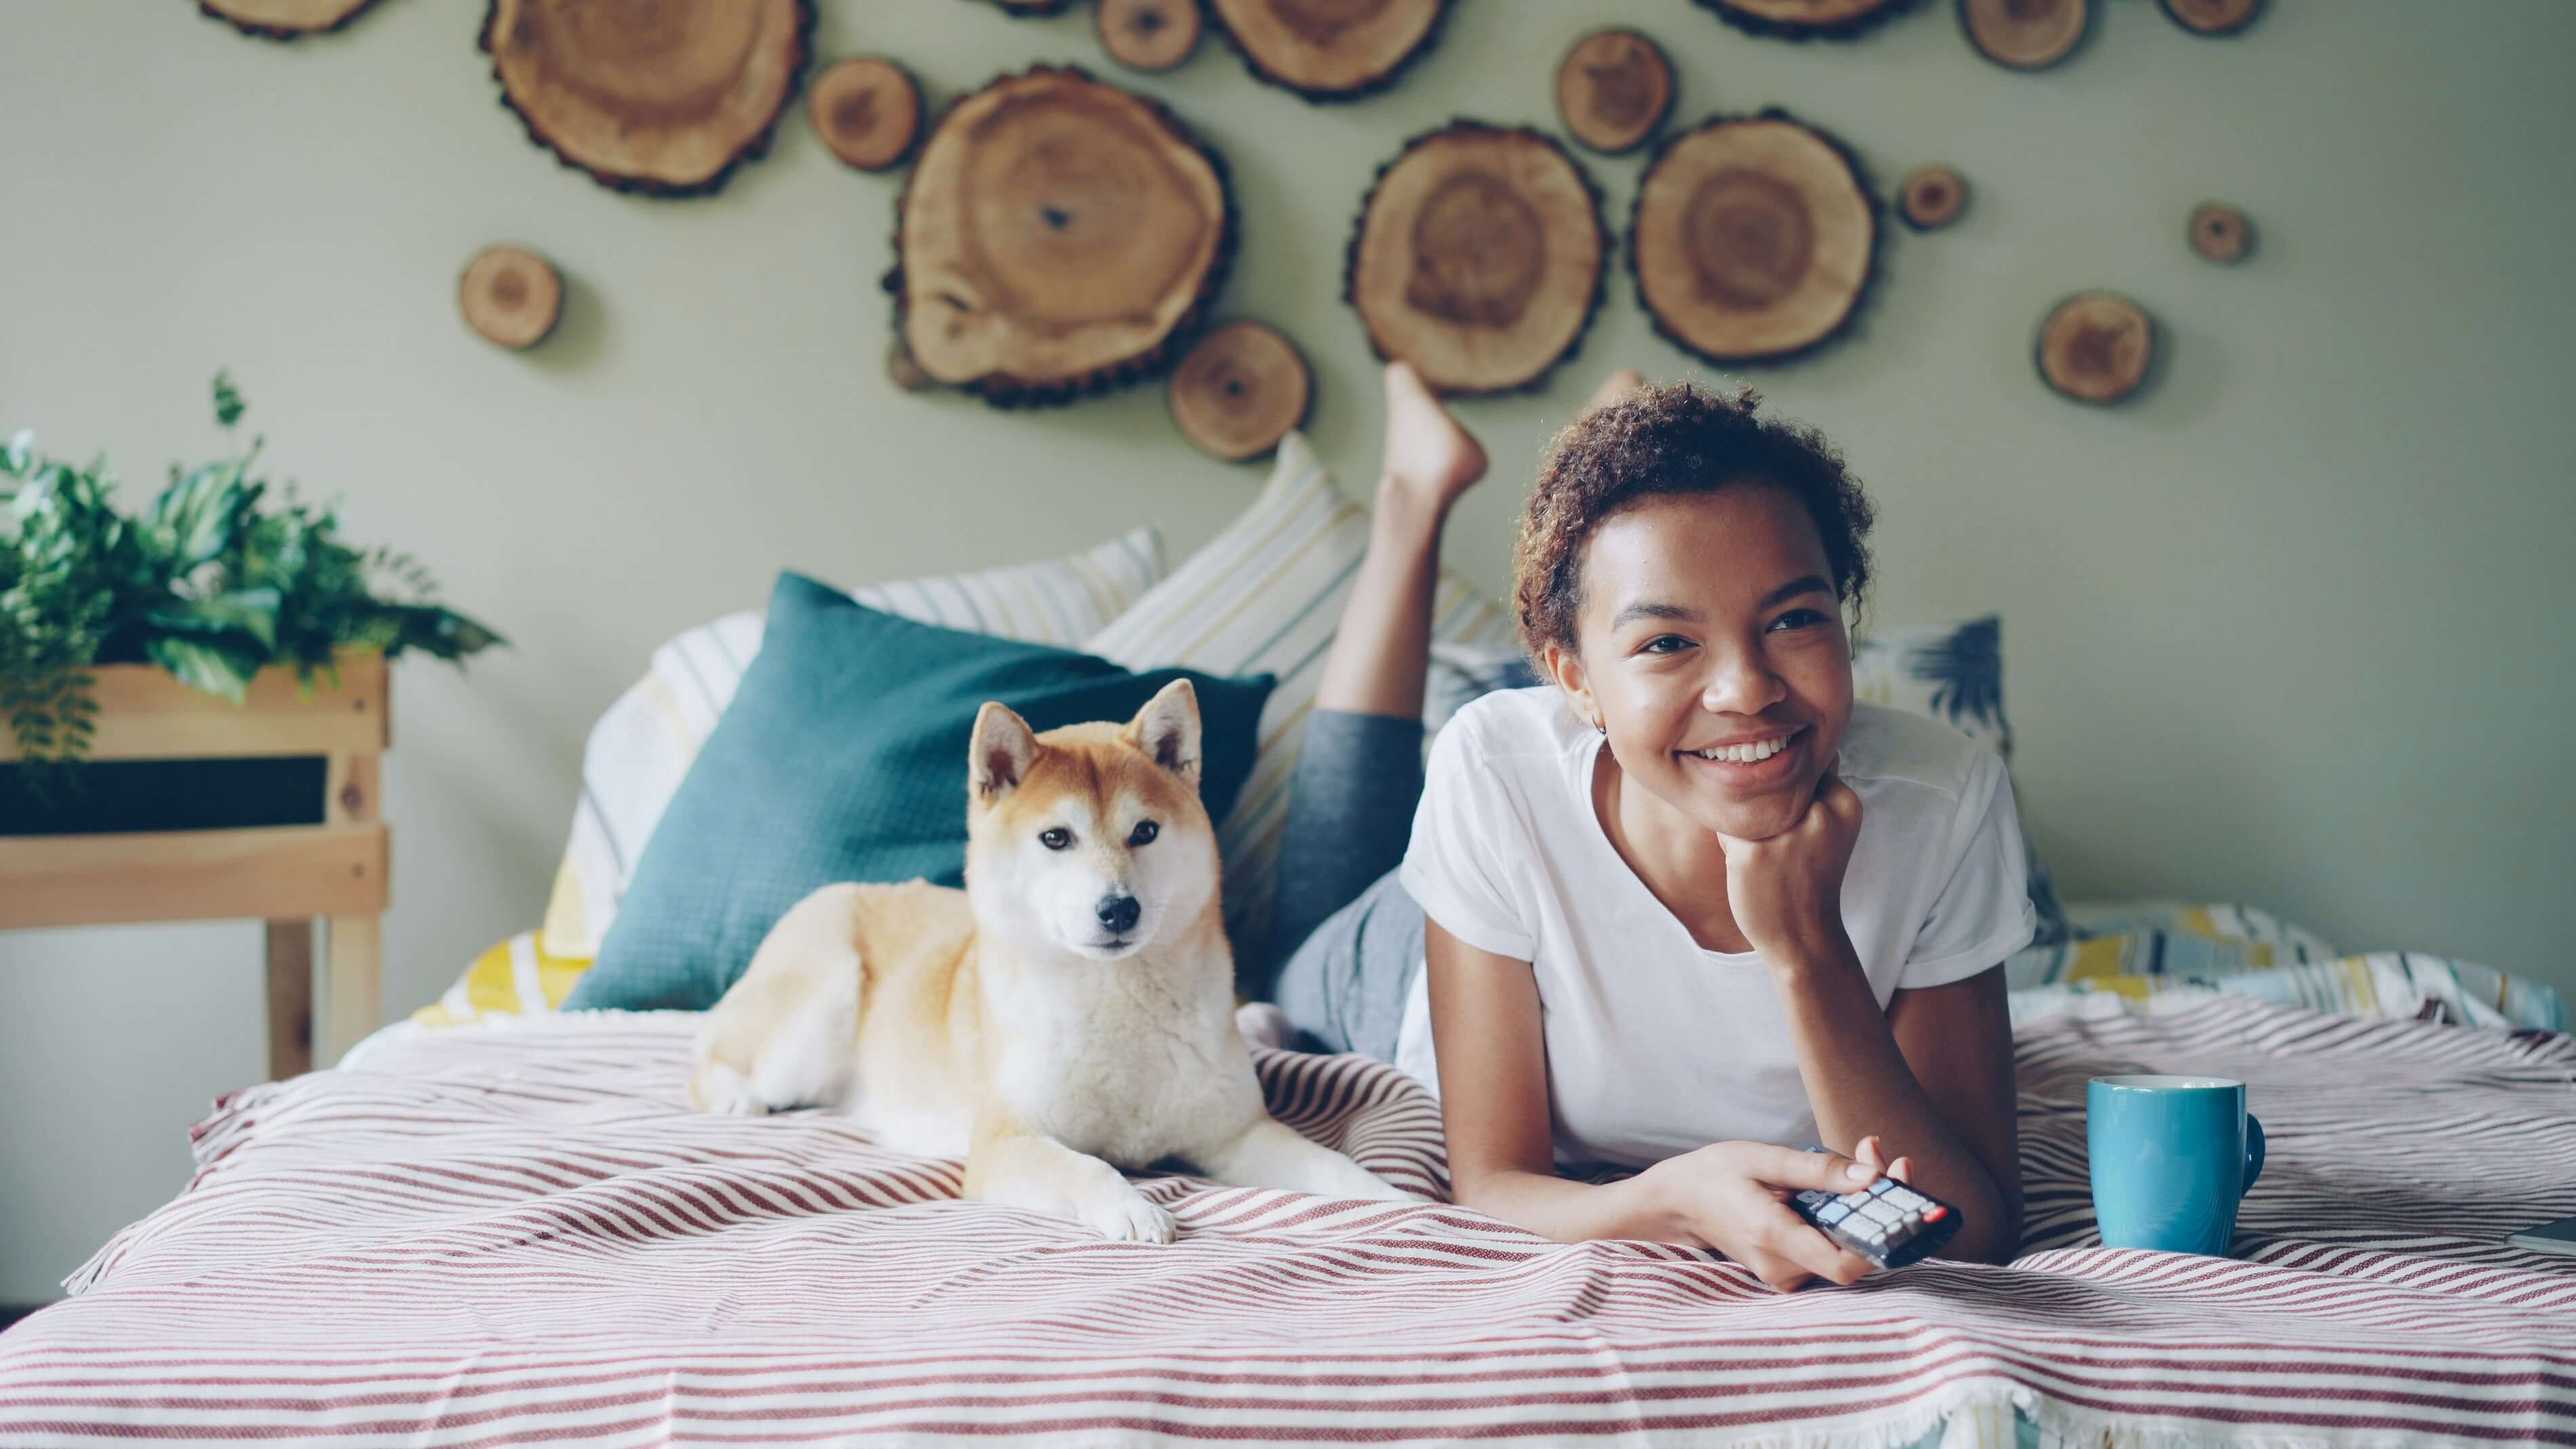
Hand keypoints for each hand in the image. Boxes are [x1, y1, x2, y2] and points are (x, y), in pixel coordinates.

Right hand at [1642, 1136, 1913, 1292]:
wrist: (1678, 1202)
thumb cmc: (1716, 1174)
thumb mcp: (1764, 1159)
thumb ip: (1818, 1170)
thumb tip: (1871, 1177)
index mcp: (1773, 1237)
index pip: (1847, 1264)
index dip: (1884, 1237)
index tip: (1898, 1188)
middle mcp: (1782, 1267)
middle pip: (1854, 1253)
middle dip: (1879, 1206)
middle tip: (1884, 1156)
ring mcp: (1784, 1274)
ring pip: (1845, 1251)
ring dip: (1863, 1209)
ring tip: (1863, 1157)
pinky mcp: (1788, 1270)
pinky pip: (1830, 1250)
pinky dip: (1844, 1219)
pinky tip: (1841, 1184)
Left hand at [1712, 762, 1861, 963]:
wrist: (1804, 935)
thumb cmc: (1809, 876)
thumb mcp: (1830, 827)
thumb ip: (1817, 788)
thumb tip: (1793, 742)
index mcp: (1845, 803)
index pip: (1802, 764)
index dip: (1789, 791)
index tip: (1798, 824)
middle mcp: (1820, 813)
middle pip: (1769, 779)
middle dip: (1764, 805)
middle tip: (1781, 846)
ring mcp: (1786, 832)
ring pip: (1742, 800)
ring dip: (1744, 823)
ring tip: (1765, 855)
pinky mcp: (1752, 851)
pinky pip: (1723, 825)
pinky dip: (1729, 844)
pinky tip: (1748, 867)